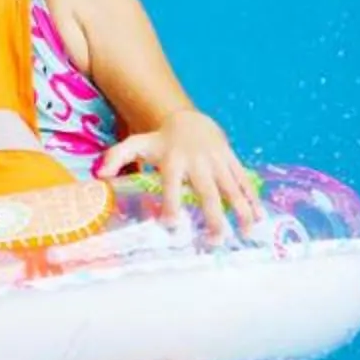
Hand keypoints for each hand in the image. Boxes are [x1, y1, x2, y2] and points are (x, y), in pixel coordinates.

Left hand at [98, 110, 261, 240]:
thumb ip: (117, 158)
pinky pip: (243, 180)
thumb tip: (100, 176)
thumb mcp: (137, 144)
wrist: (189, 119)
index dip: (172, 204)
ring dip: (240, 209)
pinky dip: (252, 198)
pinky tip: (259, 217)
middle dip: (213, 216)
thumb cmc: (161, 140)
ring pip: (231, 187)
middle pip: (207, 191)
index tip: (171, 225)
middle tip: (215, 240)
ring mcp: (217, 161)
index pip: (171, 185)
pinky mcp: (231, 160)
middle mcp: (197, 162)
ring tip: (245, 232)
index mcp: (173, 161)